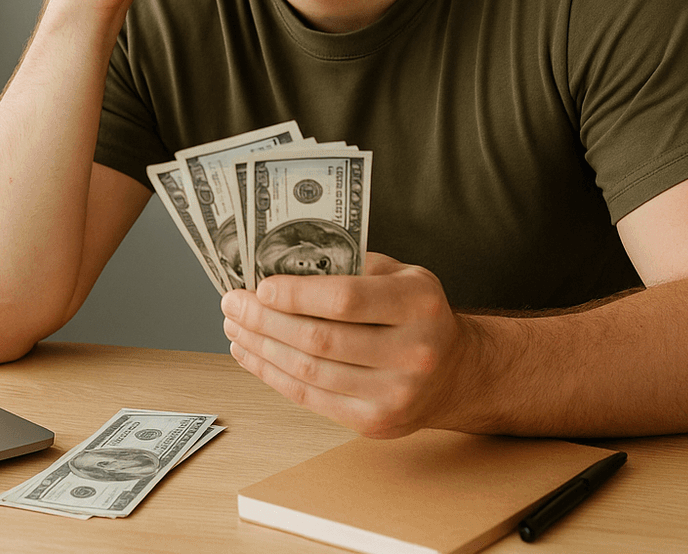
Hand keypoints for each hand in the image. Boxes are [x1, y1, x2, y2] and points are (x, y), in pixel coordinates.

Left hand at [220, 252, 475, 437]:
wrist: (455, 373)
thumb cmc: (417, 314)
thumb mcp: (401, 275)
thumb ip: (351, 266)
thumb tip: (281, 264)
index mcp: (418, 304)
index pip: (346, 300)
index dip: (296, 294)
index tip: (260, 287)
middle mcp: (413, 352)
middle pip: (319, 339)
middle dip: (264, 320)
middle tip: (232, 303)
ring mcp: (395, 394)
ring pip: (309, 373)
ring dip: (261, 348)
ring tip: (236, 327)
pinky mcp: (376, 423)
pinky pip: (311, 399)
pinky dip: (273, 375)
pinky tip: (253, 355)